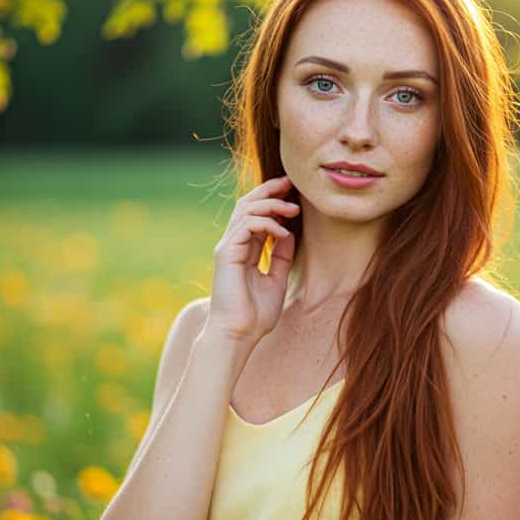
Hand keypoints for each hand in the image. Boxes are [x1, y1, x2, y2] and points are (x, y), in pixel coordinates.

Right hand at [204, 174, 300, 343]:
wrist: (238, 335)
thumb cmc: (255, 315)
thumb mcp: (276, 279)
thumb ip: (281, 256)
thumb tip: (289, 233)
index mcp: (243, 250)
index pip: (256, 215)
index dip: (273, 200)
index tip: (294, 194)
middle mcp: (233, 244)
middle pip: (247, 205)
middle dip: (270, 191)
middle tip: (291, 183)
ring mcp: (227, 247)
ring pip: (246, 210)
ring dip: (271, 204)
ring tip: (293, 209)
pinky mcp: (226, 253)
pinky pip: (246, 226)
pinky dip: (266, 224)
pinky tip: (283, 232)